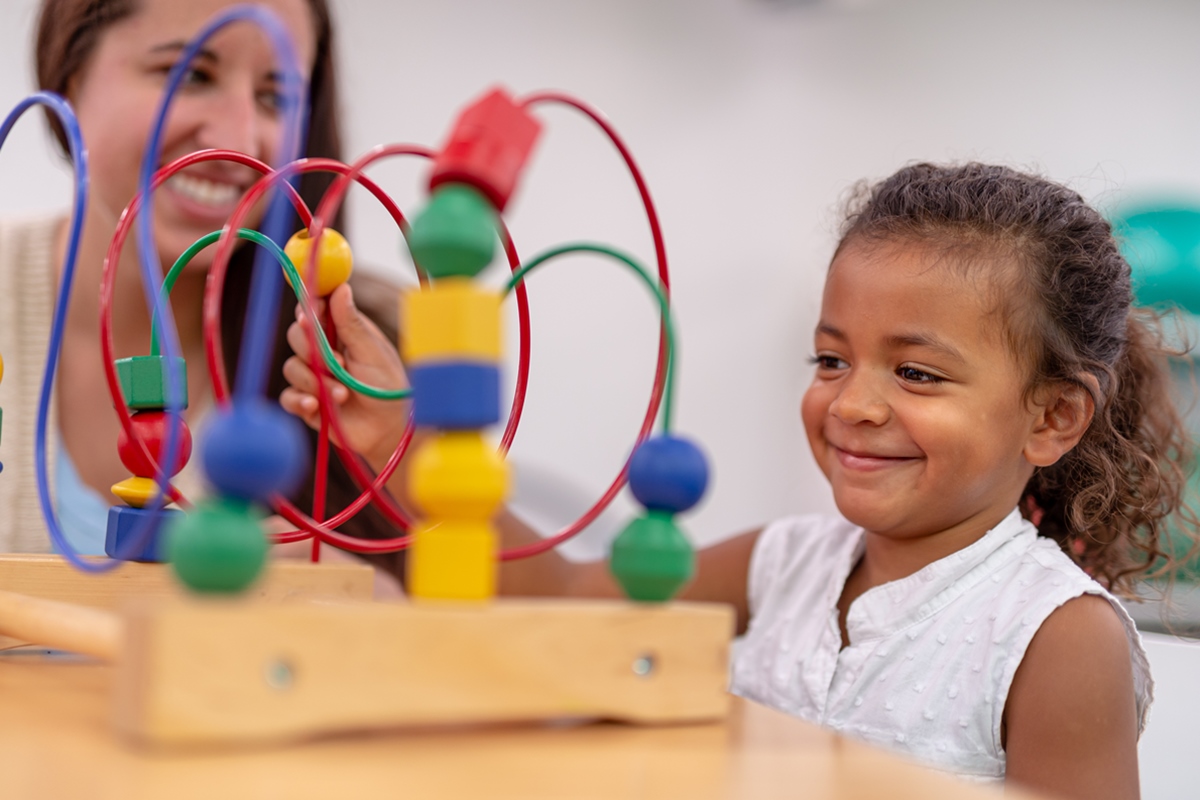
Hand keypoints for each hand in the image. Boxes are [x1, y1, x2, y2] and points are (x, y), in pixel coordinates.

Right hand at [280, 282, 409, 470]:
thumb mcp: (372, 353)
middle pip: (296, 335)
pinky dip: (299, 400)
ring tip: (343, 395)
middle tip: (335, 363)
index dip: (309, 307)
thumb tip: (341, 287)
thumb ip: (352, 324)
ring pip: (291, 366)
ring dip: (315, 380)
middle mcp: (323, 351)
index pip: (316, 310)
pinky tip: (315, 405)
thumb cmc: (387, 388)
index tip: (312, 314)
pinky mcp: (306, 402)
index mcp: (342, 333)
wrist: (387, 431)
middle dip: (311, 348)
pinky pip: (288, 396)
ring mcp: (313, 377)